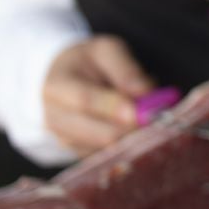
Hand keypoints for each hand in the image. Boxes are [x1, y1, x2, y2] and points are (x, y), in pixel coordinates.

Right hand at [43, 35, 156, 153]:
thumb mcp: (105, 51)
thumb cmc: (88, 63)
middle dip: (127, 130)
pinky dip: (125, 148)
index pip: (84, 100)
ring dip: (129, 139)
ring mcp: (63, 140)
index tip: (139, 112)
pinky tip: (139, 134)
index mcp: (57, 86)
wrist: (62, 80)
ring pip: (101, 149)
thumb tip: (145, 91)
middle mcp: (53, 117)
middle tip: (155, 122)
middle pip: (92, 132)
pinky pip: (105, 157)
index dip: (113, 107)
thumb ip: (125, 68)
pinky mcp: (77, 153)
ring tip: (149, 123)